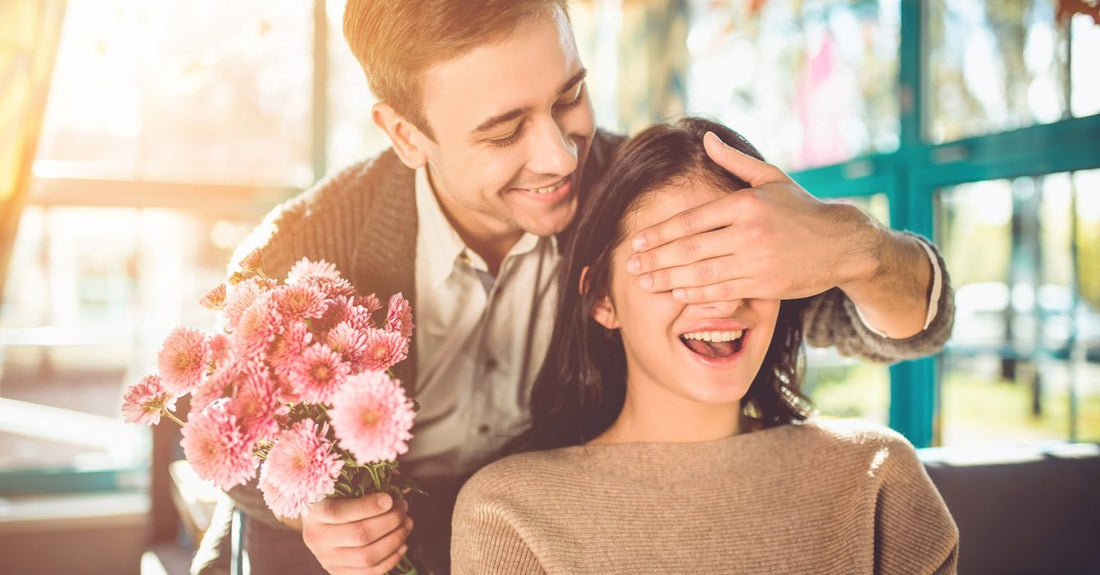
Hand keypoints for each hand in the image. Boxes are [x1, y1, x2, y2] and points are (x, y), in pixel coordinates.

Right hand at [301, 493, 412, 574]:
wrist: (320, 523)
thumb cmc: (337, 497)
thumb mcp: (342, 485)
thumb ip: (366, 483)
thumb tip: (400, 487)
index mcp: (314, 513)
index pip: (338, 512)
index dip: (368, 506)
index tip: (390, 499)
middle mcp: (316, 539)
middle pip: (359, 535)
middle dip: (390, 521)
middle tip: (403, 508)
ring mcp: (327, 559)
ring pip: (367, 557)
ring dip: (395, 540)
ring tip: (406, 524)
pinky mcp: (338, 572)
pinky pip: (369, 573)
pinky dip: (391, 559)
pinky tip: (402, 544)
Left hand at [626, 130, 881, 303]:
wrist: (844, 244)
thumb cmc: (802, 208)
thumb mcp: (771, 178)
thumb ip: (734, 161)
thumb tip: (704, 139)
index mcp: (745, 204)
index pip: (691, 220)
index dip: (659, 233)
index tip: (636, 242)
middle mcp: (748, 232)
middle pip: (689, 249)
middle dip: (656, 259)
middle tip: (631, 266)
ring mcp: (757, 261)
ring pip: (702, 273)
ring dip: (668, 279)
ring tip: (645, 282)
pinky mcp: (766, 285)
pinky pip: (723, 291)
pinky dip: (697, 293)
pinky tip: (677, 292)